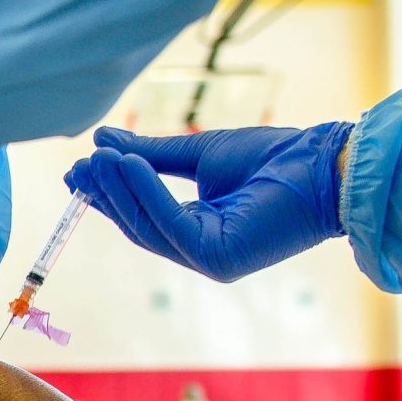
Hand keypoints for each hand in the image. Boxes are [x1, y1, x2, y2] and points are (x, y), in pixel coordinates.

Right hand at [64, 123, 351, 281]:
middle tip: (78, 165)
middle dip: (106, 194)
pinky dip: (145, 191)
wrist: (323, 163)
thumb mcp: (199, 153)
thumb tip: (102, 141)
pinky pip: (169, 222)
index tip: (79, 168)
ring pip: (148, 226)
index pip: (142, 215)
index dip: (108, 194)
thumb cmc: (274, 157)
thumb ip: (151, 154)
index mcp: (199, 231)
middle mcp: (201, 252)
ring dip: (119, 190)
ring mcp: (210, 260)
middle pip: (139, 225)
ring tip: (97, 158)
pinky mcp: (218, 257)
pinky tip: (127, 164)